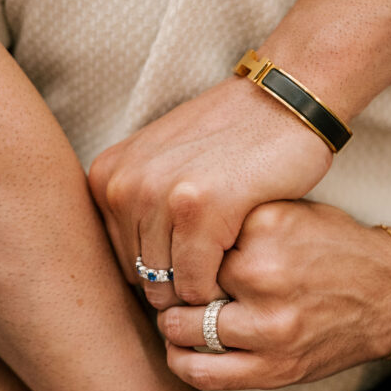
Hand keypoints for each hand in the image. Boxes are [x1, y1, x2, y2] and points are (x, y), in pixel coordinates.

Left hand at [88, 76, 330, 309]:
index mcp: (107, 177)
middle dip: (180, 285)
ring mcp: (157, 196)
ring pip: (168, 287)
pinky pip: (197, 283)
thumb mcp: (163, 162)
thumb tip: (139, 278)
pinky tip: (238, 262)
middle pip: (143, 279)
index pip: (122, 263)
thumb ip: (138, 207)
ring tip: (230, 265)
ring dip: (202, 289)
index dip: (162, 274)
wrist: (283, 101)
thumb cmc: (232, 139)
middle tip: (218, 269)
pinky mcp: (197, 209)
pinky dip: (219, 288)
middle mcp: (121, 187)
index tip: (196, 262)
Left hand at [158, 200, 390, 389]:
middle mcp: (267, 274)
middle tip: (173, 286)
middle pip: (184, 282)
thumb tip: (170, 227)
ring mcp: (271, 326)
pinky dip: (181, 361)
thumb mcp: (290, 208)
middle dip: (175, 285)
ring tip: (178, 316)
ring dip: (173, 324)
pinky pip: (203, 372)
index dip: (184, 245)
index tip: (183, 250)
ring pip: (183, 328)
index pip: (192, 236)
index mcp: (268, 225)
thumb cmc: (333, 247)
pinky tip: (182, 349)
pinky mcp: (275, 368)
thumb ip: (237, 216)